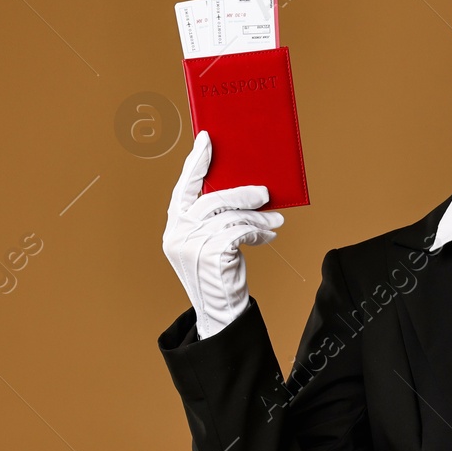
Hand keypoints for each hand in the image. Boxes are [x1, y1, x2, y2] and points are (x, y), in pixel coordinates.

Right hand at [161, 130, 284, 338]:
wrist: (220, 311)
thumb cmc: (219, 273)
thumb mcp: (211, 241)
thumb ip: (215, 218)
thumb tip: (244, 188)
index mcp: (175, 224)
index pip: (183, 186)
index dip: (196, 162)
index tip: (207, 139)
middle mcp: (178, 232)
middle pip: (213, 199)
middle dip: (243, 193)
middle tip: (266, 193)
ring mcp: (191, 243)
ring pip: (231, 215)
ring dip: (258, 216)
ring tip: (276, 221)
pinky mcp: (211, 253)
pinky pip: (240, 231)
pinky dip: (258, 231)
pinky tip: (268, 236)